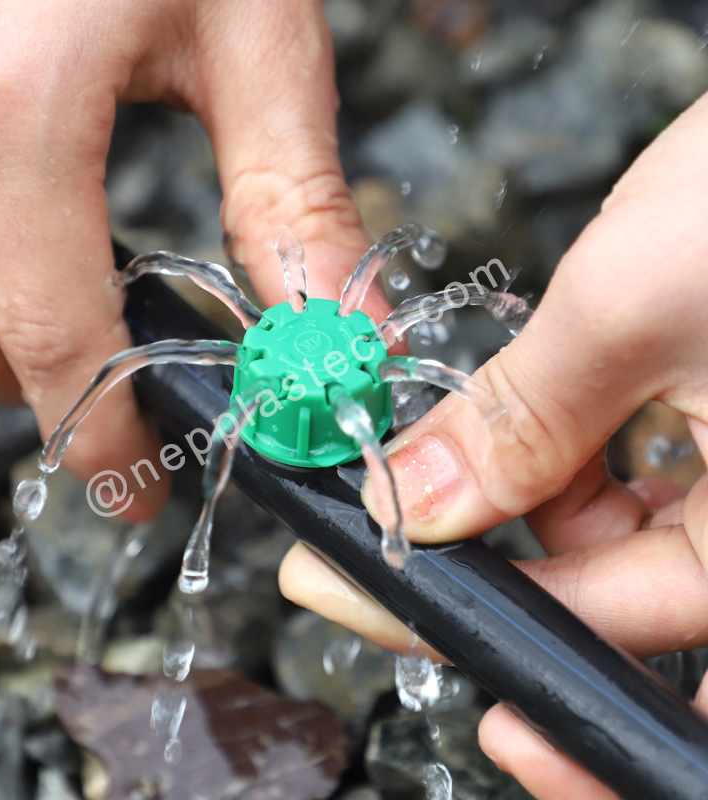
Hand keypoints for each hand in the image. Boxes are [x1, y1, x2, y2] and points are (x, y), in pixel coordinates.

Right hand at [0, 0, 383, 518]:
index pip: (43, 333)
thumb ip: (293, 207)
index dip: (94, 435)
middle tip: (108, 380)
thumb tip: (342, 343)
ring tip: (60, 303)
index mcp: (13, 95)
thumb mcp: (254, 39)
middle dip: (28, 389)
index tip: (134, 482)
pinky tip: (7, 230)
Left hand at [279, 92, 707, 795]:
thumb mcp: (628, 309)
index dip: (455, 613)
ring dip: (524, 496)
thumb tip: (413, 500)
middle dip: (490, 555)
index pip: (593, 622)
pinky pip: (633, 480)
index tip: (346, 589)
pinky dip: (569, 457)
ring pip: (608, 532)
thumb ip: (514, 426)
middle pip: (601, 589)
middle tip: (391, 519)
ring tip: (466, 442)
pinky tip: (538, 416)